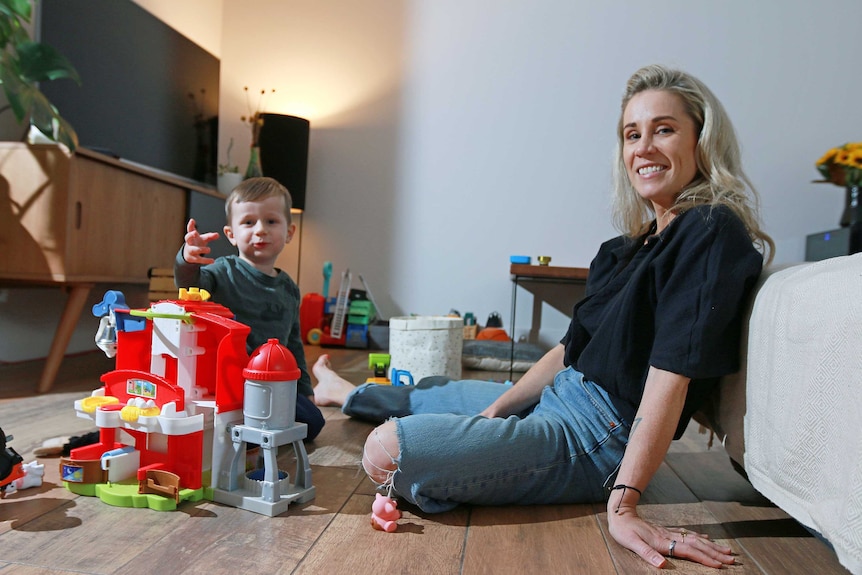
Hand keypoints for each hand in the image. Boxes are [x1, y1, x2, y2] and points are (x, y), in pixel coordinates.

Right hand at [182, 218, 219, 264]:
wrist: (189, 255)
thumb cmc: (197, 243)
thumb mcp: (203, 239)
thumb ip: (210, 236)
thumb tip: (218, 235)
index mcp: (191, 236)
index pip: (189, 229)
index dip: (190, 225)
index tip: (192, 221)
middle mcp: (189, 243)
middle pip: (187, 238)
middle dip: (190, 235)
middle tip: (195, 233)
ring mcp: (190, 250)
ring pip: (193, 250)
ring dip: (201, 249)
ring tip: (209, 250)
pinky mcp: (193, 258)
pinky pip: (199, 259)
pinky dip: (206, 260)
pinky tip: (213, 261)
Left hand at [608, 504, 735, 568]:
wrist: (620, 513)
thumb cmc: (624, 531)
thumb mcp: (632, 544)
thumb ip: (647, 553)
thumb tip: (662, 565)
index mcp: (663, 542)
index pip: (688, 551)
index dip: (704, 559)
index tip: (720, 565)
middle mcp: (669, 536)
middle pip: (697, 545)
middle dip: (715, 553)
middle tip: (732, 559)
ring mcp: (669, 532)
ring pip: (695, 540)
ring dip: (711, 546)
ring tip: (726, 550)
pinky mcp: (666, 531)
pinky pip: (688, 535)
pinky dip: (699, 538)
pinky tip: (706, 540)